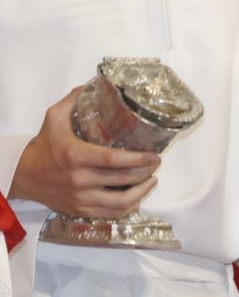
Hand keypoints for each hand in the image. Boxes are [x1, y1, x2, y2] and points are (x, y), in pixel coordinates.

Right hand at [9, 87, 161, 217]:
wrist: (23, 176)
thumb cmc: (43, 146)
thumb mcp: (54, 118)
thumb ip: (75, 100)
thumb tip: (97, 82)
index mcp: (76, 156)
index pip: (114, 160)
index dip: (139, 159)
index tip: (155, 155)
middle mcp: (80, 179)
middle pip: (123, 179)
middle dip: (146, 172)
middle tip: (156, 163)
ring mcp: (80, 198)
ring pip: (120, 202)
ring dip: (142, 191)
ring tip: (152, 179)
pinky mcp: (79, 210)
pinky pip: (110, 214)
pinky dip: (128, 207)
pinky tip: (137, 196)